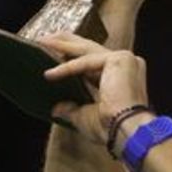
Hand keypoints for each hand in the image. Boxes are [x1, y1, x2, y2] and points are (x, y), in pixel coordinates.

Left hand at [39, 32, 154, 148]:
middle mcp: (127, 65)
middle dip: (67, 43)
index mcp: (123, 77)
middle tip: (46, 39)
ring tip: (44, 42)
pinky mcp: (118, 59)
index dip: (73, 58)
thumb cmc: (112, 128)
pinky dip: (67, 68)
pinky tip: (50, 74)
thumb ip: (72, 109)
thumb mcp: (85, 116)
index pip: (94, 62)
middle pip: (90, 49)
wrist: (125, 131)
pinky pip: (86, 62)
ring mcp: (125, 60)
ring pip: (87, 50)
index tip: (53, 55)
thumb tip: (57, 109)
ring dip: (64, 46)